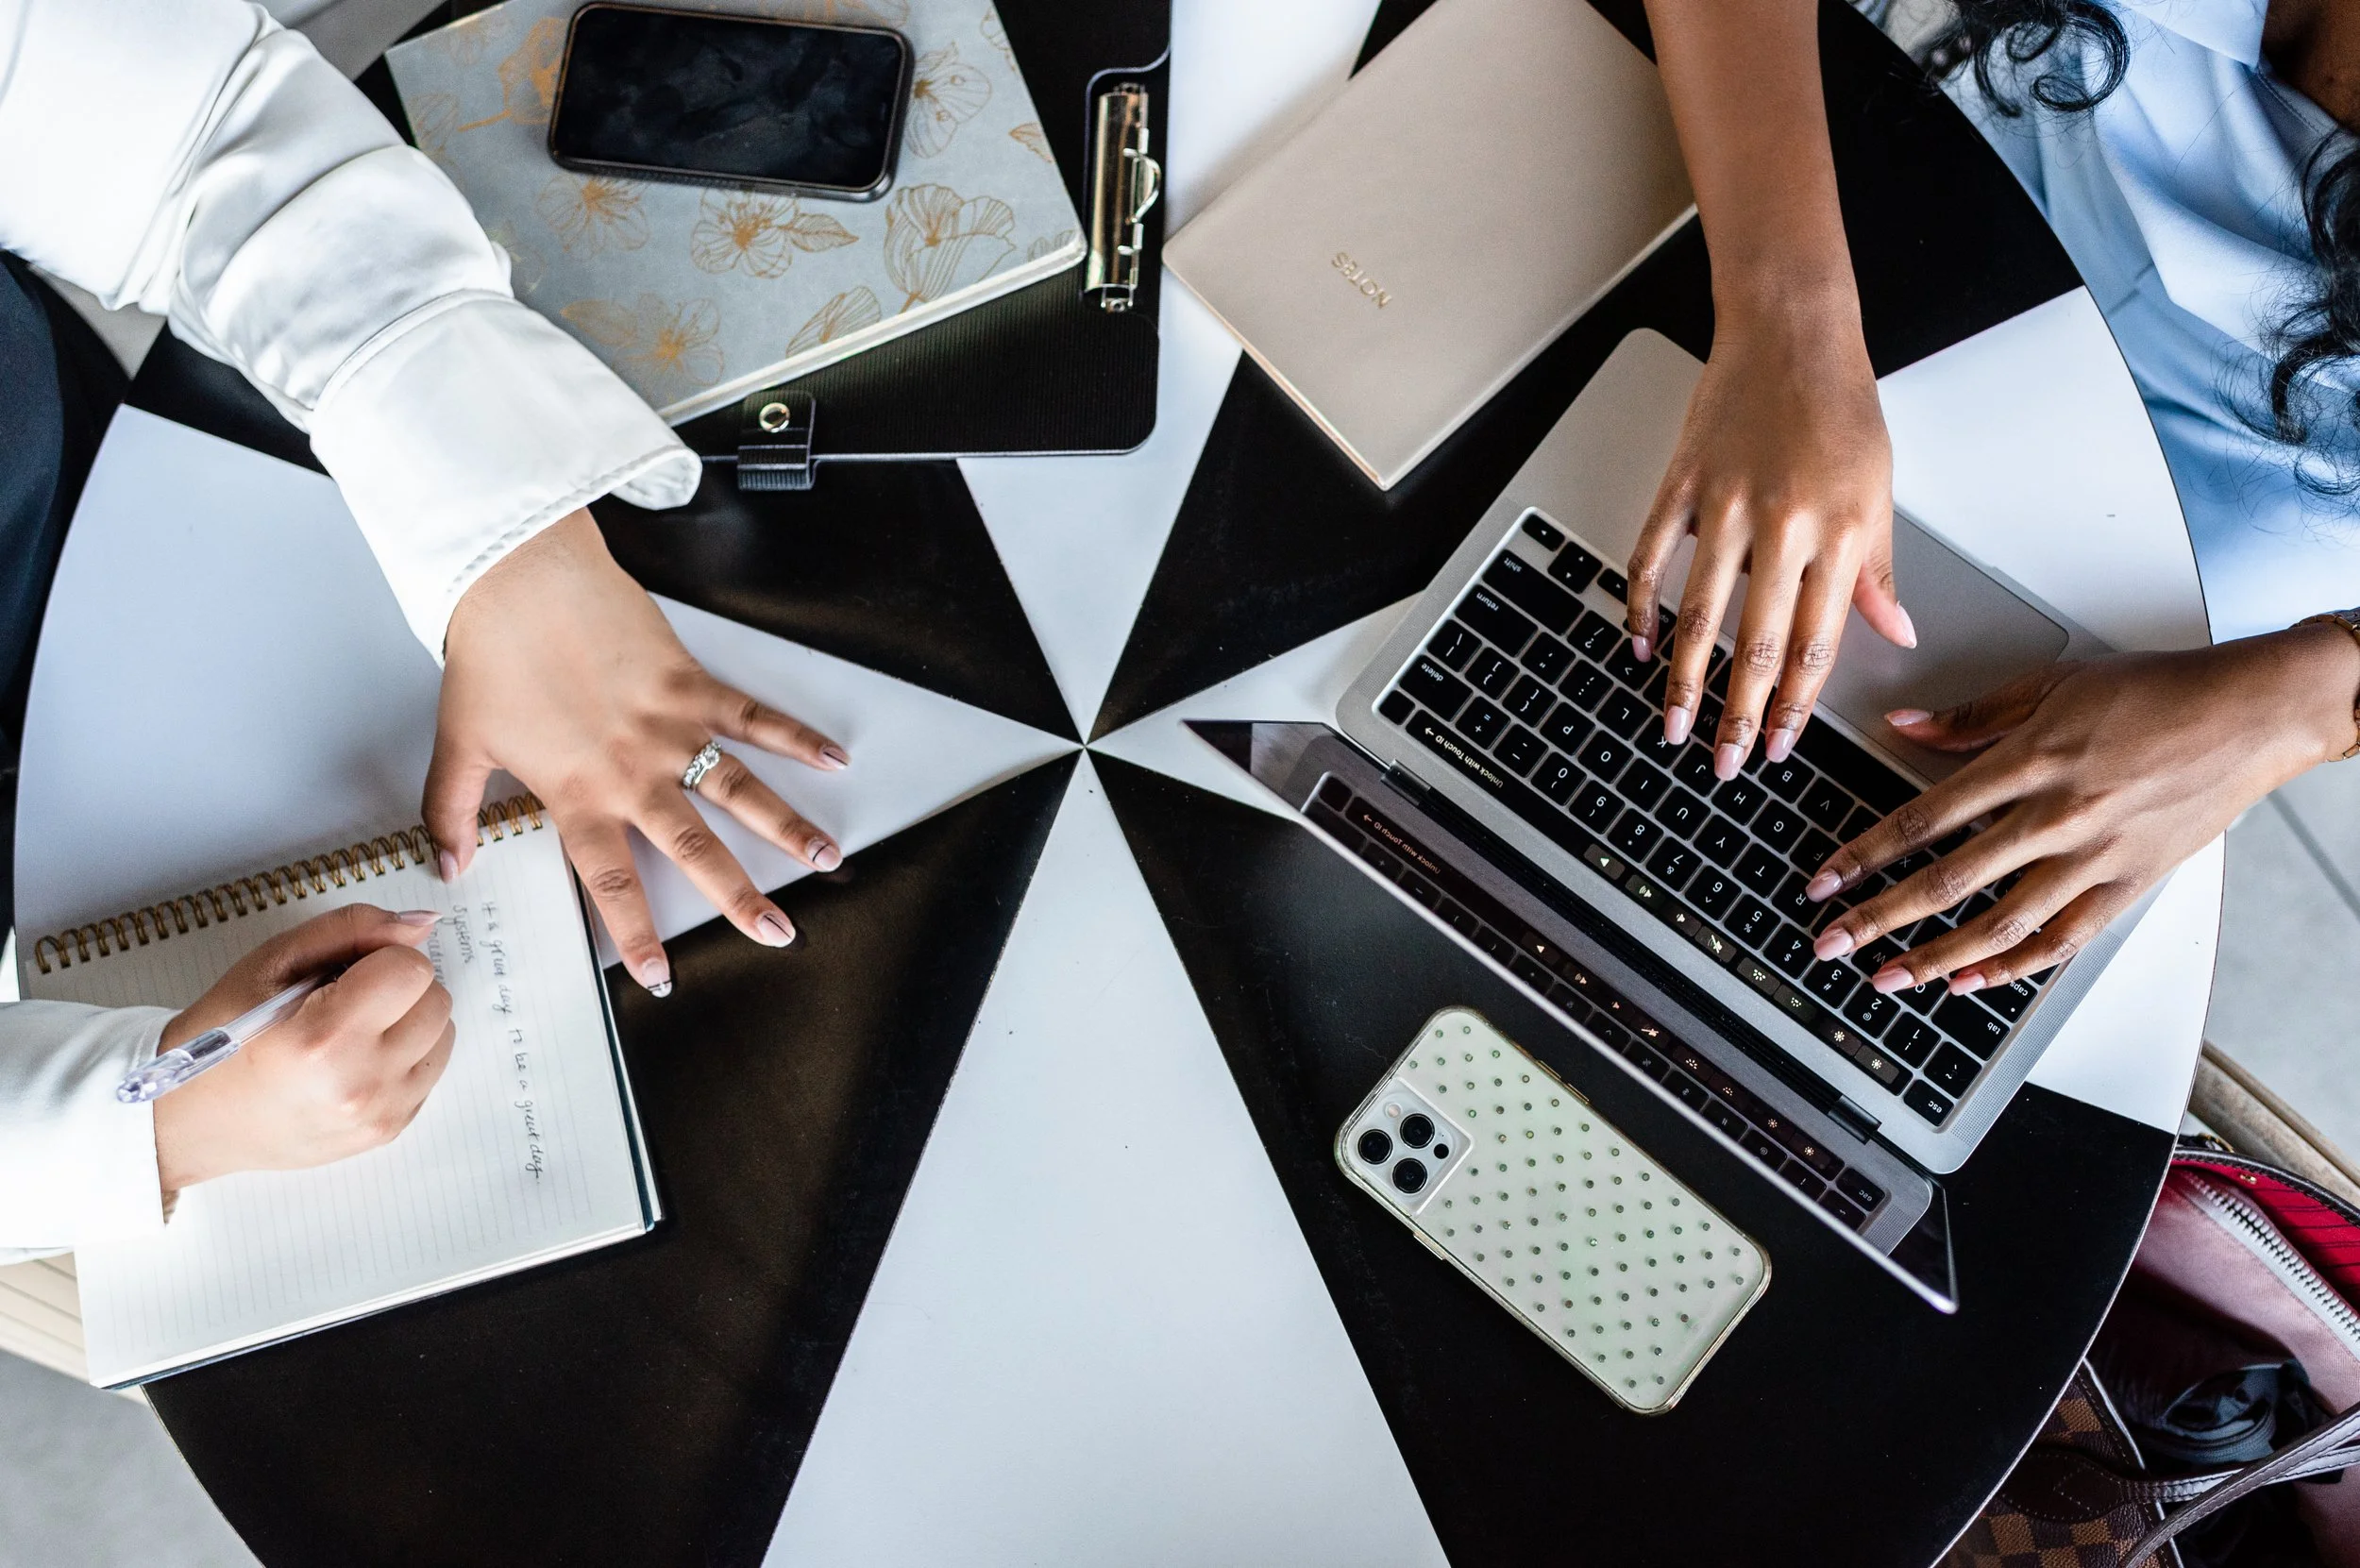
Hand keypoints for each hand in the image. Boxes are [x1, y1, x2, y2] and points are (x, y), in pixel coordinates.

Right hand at [151, 905, 452, 1192]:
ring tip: (351, 1031)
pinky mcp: (387, 1132)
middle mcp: (361, 1083)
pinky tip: (356, 1061)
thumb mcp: (273, 962)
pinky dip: (405, 1058)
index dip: (381, 959)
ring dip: (408, 1023)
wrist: (193, 1117)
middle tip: (346, 1000)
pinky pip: (430, 1073)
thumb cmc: (224, 1034)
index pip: (412, 969)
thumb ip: (352, 929)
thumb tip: (421, 924)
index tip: (346, 972)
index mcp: (327, 1036)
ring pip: (442, 1037)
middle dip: (398, 989)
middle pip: (435, 1001)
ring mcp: (378, 1114)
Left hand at [430, 510, 847, 995]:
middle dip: (740, 898)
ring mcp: (670, 728)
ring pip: (741, 790)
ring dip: (787, 827)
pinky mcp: (692, 683)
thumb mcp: (461, 743)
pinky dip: (796, 737)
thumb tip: (448, 865)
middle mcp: (634, 771)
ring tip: (825, 859)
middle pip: (697, 849)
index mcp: (579, 794)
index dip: (638, 934)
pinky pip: (754, 717)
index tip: (663, 975)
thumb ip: (454, 813)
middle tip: (777, 933)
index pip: (613, 883)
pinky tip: (832, 759)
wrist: (520, 580)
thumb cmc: (492, 655)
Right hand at [1626, 299, 1913, 778]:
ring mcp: (1724, 508)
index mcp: (1836, 533)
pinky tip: (1637, 646)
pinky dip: (1639, 608)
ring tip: (1675, 726)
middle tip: (1727, 762)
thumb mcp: (1878, 492)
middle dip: (1741, 715)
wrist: (1791, 332)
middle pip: (1756, 644)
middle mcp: (1781, 526)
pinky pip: (1650, 560)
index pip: (1815, 643)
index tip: (1782, 743)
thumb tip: (1895, 632)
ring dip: (1686, 682)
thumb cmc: (1840, 406)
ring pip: (1700, 615)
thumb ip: (1876, 571)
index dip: (1796, 704)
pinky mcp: (1681, 487)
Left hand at [1803, 626, 2359, 995]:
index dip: (1865, 854)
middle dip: (1879, 919)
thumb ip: (1971, 715)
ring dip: (1935, 958)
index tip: (1825, 880)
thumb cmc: (2157, 691)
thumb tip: (1902, 725)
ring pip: (2000, 924)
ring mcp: (2095, 857)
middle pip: (1948, 880)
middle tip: (1830, 944)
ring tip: (1887, 978)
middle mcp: (2057, 816)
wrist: (2252, 713)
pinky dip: (2013, 967)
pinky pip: (2062, 939)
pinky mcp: (2130, 883)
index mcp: (2029, 762)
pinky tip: (1971, 982)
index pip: (1923, 818)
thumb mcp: (2052, 683)